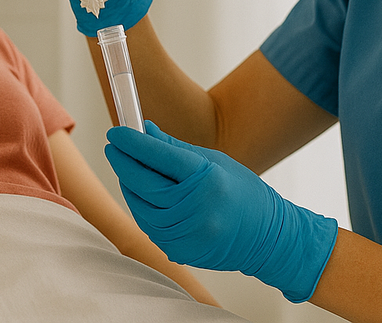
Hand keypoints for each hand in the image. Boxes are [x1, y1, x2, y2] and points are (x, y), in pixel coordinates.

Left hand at [105, 121, 337, 303]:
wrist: (267, 237)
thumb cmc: (243, 192)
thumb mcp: (213, 161)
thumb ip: (173, 148)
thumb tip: (144, 130)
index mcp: (208, 180)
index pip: (160, 157)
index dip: (133, 143)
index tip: (116, 132)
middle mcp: (196, 209)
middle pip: (145, 183)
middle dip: (124, 162)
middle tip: (113, 146)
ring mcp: (187, 234)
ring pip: (141, 206)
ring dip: (129, 185)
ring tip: (127, 167)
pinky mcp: (180, 250)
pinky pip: (149, 225)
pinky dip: (141, 207)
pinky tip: (140, 193)